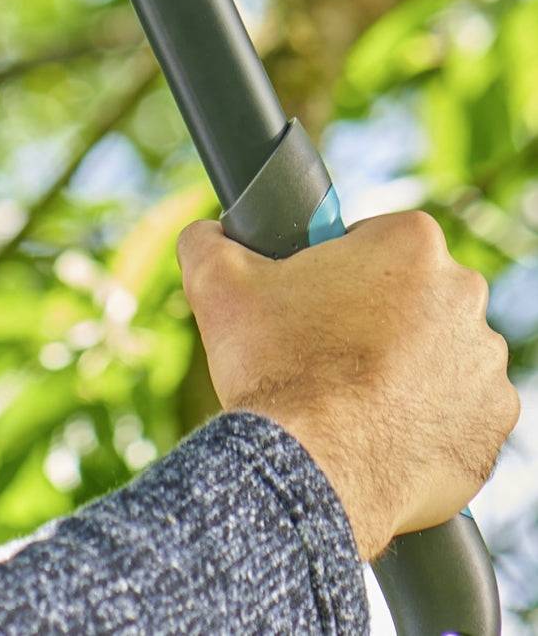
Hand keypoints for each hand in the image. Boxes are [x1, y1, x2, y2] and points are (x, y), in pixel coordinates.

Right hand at [180, 211, 517, 559]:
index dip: (341, 262)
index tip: (315, 292)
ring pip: (441, 352)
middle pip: (416, 293)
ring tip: (352, 391)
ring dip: (407, 364)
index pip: (378, 235)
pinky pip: (460, 411)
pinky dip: (427, 417)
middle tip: (327, 343)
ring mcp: (486, 368)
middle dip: (379, 312)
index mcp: (411, 246)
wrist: (314, 468)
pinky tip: (381, 426)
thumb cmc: (274, 366)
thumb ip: (210, 238)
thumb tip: (209, 232)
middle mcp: (465, 298)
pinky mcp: (492, 427)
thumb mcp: (216, 282)